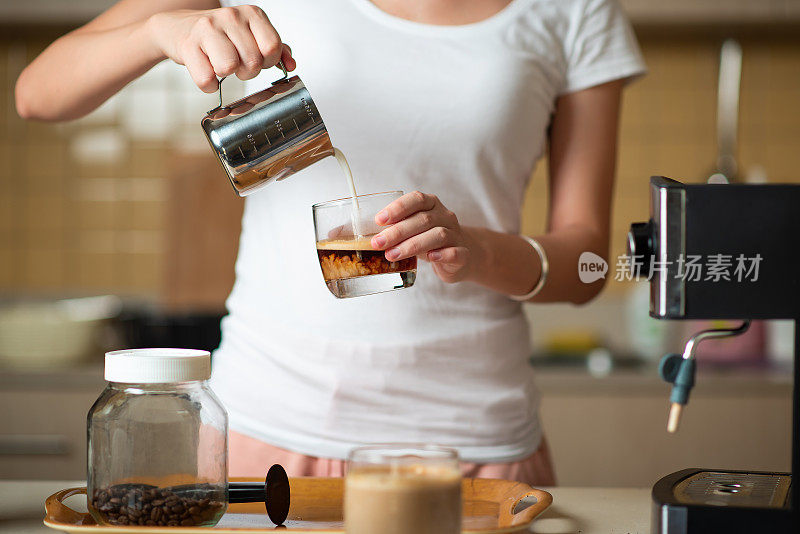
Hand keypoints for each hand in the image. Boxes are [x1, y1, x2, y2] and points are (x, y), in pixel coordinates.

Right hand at [146, 6, 294, 92]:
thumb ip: (275, 49)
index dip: (268, 62)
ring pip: (230, 68)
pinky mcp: (188, 45)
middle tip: (237, 65)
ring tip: (221, 66)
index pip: (272, 46)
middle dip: (247, 71)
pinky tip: (206, 73)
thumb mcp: (250, 35)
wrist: (178, 27)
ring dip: (227, 76)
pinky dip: (208, 84)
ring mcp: (208, 29)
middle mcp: (231, 17)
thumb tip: (291, 65)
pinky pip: (207, 79)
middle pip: (253, 61)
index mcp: (251, 14)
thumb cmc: (219, 35)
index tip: (258, 61)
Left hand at [370, 191, 478, 283]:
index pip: (417, 199)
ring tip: (392, 255)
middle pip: (423, 219)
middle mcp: (445, 216)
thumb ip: (396, 227)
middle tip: (378, 243)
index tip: (379, 220)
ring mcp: (456, 235)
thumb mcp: (413, 229)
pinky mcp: (463, 254)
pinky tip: (429, 258)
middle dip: (397, 232)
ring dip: (412, 245)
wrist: (460, 257)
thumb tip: (366, 235)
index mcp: (432, 204)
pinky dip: (442, 254)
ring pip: (437, 235)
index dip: (398, 208)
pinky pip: (455, 252)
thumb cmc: (428, 240)